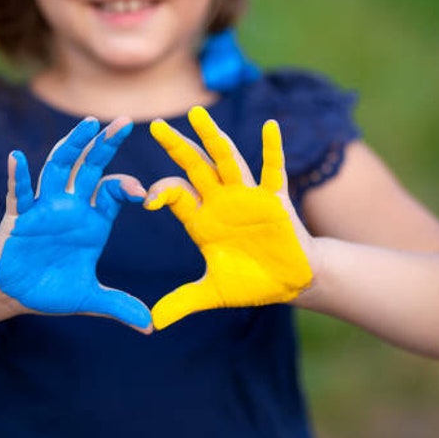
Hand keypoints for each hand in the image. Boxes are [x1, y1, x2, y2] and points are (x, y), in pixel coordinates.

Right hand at [0, 117, 152, 332]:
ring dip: (72, 147)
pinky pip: (19, 194)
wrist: (11, 293)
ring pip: (58, 169)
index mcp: (92, 221)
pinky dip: (18, 177)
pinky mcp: (19, 217)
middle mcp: (70, 207)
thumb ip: (118, 306)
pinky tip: (17, 158)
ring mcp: (44, 208)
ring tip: (88, 125)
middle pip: (90, 167)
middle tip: (125, 122)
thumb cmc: (50, 288)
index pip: (113, 191)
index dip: (127, 186)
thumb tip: (150, 326)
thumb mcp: (89, 298)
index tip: (142, 193)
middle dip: (106, 145)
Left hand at [145, 106, 313, 329]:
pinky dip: (272, 149)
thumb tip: (152, 323)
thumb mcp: (213, 293)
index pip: (175, 195)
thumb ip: (183, 301)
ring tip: (199, 115)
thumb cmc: (252, 282)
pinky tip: (269, 126)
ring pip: (227, 161)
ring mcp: (247, 197)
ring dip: (214, 139)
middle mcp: (220, 202)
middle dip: (176, 148)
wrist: (291, 283)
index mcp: (202, 220)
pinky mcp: (275, 200)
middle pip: (194, 167)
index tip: (147, 199)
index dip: (161, 192)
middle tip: (154, 126)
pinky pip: (273, 171)